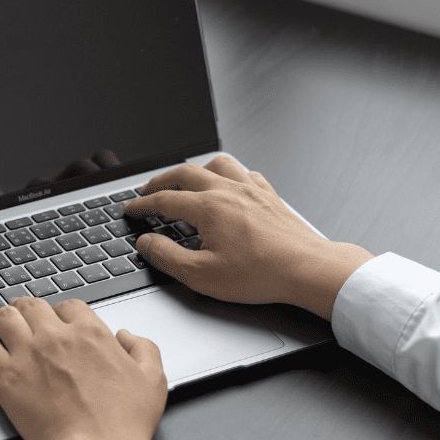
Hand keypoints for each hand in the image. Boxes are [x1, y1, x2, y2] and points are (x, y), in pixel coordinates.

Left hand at [0, 297, 167, 439]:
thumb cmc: (124, 421)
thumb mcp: (153, 378)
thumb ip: (143, 348)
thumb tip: (126, 336)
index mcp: (90, 332)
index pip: (67, 306)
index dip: (62, 314)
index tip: (59, 325)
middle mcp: (55, 337)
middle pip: (31, 305)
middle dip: (28, 310)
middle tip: (25, 319)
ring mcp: (27, 354)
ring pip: (4, 318)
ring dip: (4, 321)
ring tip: (4, 329)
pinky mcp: (6, 377)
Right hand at [124, 156, 372, 319]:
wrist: (307, 270)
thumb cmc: (260, 273)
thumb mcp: (200, 274)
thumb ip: (167, 256)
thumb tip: (147, 243)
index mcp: (208, 208)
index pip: (164, 200)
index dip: (142, 204)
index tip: (131, 209)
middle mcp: (228, 191)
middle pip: (186, 173)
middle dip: (162, 180)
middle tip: (149, 189)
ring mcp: (252, 190)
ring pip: (217, 164)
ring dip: (196, 169)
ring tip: (186, 179)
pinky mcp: (270, 197)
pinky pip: (245, 173)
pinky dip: (229, 175)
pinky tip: (229, 186)